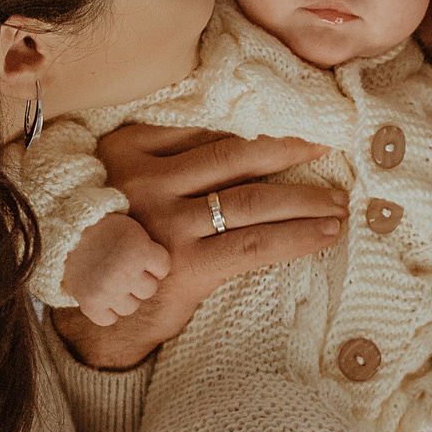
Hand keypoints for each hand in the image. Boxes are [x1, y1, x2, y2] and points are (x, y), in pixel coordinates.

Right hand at [52, 127, 346, 369]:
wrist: (94, 307)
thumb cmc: (121, 237)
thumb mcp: (130, 181)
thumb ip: (172, 156)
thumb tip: (253, 136)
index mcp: (128, 149)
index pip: (209, 130)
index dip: (259, 127)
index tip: (298, 124)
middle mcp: (144, 181)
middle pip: (235, 157)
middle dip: (291, 151)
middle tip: (330, 147)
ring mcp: (164, 223)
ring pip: (252, 201)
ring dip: (305, 200)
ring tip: (337, 203)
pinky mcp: (184, 265)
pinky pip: (253, 244)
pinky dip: (296, 236)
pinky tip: (324, 233)